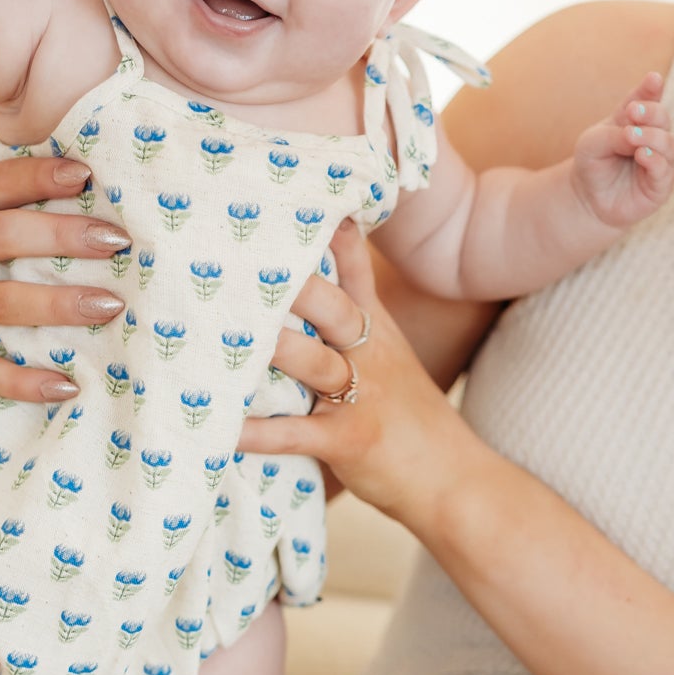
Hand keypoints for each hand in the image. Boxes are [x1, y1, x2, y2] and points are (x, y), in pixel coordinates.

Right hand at [0, 157, 129, 401]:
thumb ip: (2, 197)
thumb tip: (86, 177)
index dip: (39, 177)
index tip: (86, 175)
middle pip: (3, 237)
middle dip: (64, 237)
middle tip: (117, 241)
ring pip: (0, 302)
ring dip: (59, 305)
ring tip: (110, 305)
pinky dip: (25, 381)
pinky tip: (66, 385)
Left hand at [239, 223, 476, 526]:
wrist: (454, 479)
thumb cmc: (411, 419)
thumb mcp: (392, 358)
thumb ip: (356, 320)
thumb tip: (309, 288)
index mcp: (376, 330)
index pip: (352, 269)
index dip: (328, 233)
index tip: (293, 196)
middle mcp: (369, 354)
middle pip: (329, 305)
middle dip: (289, 281)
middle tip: (240, 253)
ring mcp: (361, 396)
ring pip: (311, 362)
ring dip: (268, 347)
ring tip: (219, 330)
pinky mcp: (351, 440)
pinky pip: (297, 434)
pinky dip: (259, 433)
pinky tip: (225, 429)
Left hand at [569, 70, 673, 231]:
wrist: (588, 199)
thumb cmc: (592, 164)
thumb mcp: (592, 143)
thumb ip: (613, 134)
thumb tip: (635, 134)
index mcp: (636, 121)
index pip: (647, 99)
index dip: (651, 89)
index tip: (653, 79)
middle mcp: (653, 137)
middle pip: (662, 118)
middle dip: (651, 112)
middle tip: (634, 111)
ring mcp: (660, 161)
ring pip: (668, 143)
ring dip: (651, 136)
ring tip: (632, 136)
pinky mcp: (660, 186)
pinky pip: (665, 171)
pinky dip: (655, 160)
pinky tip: (642, 155)